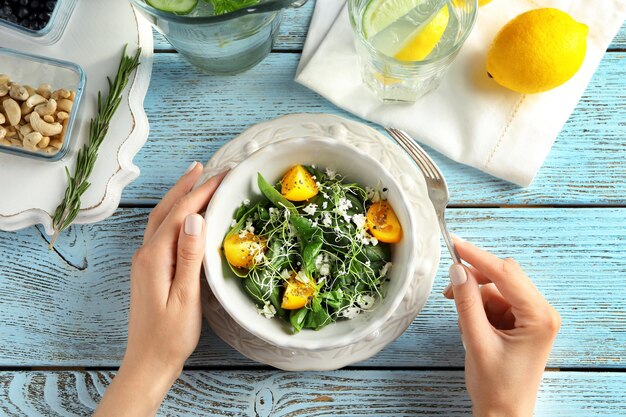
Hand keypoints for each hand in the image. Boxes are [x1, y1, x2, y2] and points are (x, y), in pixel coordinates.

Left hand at [95, 163, 225, 416]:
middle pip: (165, 210)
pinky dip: (175, 214)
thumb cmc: (170, 335)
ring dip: (177, 197)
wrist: (148, 361)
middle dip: (185, 186)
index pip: (180, 215)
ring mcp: (145, 261)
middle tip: (205, 166)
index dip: (200, 192)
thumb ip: (188, 257)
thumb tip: (195, 218)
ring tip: (194, 179)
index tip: (222, 176)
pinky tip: (186, 214)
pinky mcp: (149, 269)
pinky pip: (162, 231)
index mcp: (154, 257)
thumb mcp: (185, 297)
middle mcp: (145, 254)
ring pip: (160, 219)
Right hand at [443, 237, 560, 416]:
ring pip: (496, 288)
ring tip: (461, 319)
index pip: (506, 274)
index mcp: (539, 316)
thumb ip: (466, 303)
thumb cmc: (496, 386)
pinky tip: (470, 324)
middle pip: (503, 276)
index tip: (455, 243)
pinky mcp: (522, 321)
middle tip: (449, 288)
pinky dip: (479, 306)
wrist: (503, 413)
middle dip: (474, 279)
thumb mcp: (477, 341)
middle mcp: (542, 312)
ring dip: (475, 297)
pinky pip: (496, 300)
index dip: (478, 257)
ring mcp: (533, 316)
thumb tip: (457, 270)